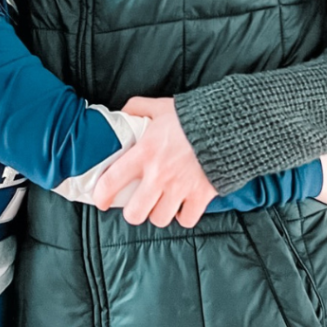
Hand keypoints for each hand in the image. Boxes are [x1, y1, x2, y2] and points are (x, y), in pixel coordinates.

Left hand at [92, 96, 216, 227]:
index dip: (102, 195)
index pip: (112, 180)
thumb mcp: (158, 107)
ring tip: (160, 202)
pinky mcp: (200, 197)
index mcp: (144, 153)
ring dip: (158, 213)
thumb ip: (136, 108)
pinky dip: (183, 216)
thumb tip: (122, 113)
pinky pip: (186, 219)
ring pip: (159, 219)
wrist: (226, 124)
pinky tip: (182, 205)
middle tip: (136, 204)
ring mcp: (180, 189)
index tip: (100, 200)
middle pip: (135, 213)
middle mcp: (159, 175)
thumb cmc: (189, 116)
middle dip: (133, 212)